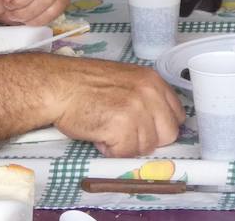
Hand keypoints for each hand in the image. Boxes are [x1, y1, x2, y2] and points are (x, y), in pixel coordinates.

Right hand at [50, 58, 185, 155]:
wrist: (58, 85)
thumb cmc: (84, 84)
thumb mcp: (124, 81)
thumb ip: (145, 98)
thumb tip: (155, 124)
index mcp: (152, 80)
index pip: (176, 115)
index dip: (160, 128)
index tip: (147, 131)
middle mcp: (149, 93)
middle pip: (168, 134)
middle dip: (146, 140)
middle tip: (123, 133)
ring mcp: (137, 109)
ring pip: (145, 147)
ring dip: (124, 145)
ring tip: (105, 129)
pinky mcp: (121, 126)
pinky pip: (125, 153)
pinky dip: (110, 150)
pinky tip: (98, 135)